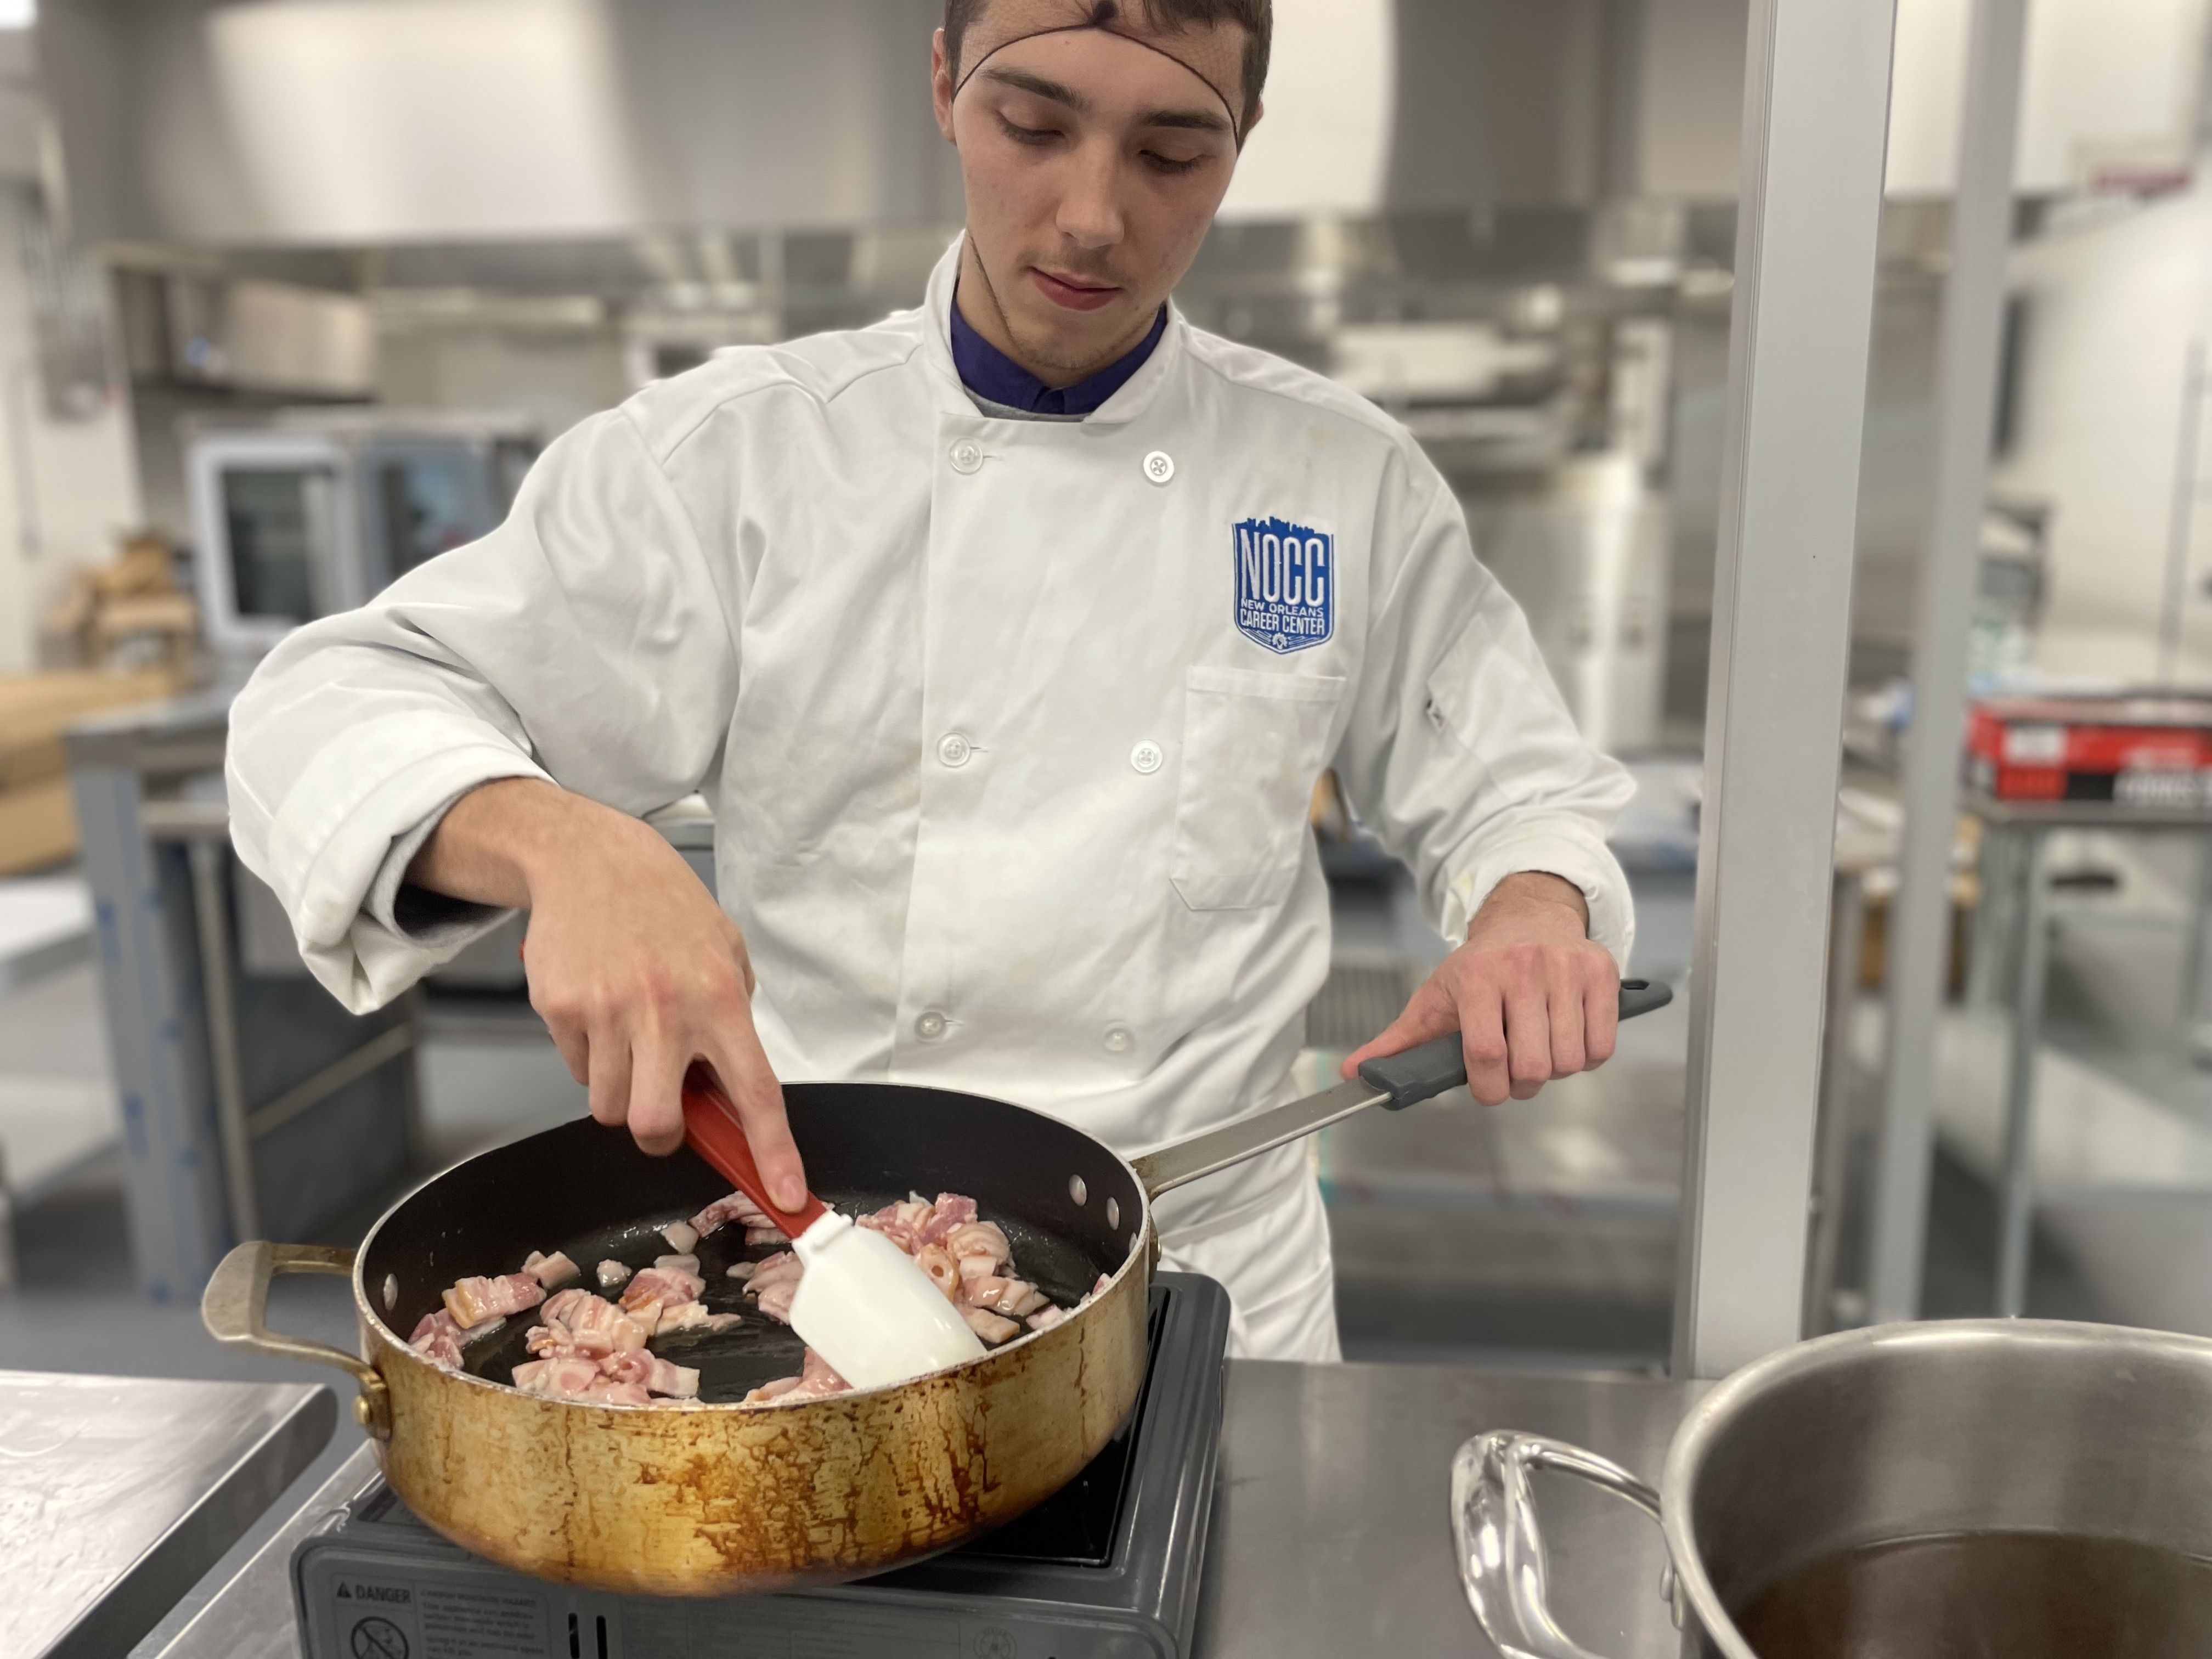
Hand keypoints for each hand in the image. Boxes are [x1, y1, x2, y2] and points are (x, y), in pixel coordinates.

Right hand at [409, 780, 806, 1206]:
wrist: (590, 859)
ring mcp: (608, 1012)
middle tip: (661, 1108)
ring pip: (609, 1107)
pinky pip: (575, 1071)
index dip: (774, 1152)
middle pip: (656, 1124)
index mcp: (720, 999)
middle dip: (659, 1134)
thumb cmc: (666, 909)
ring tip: (627, 1037)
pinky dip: (587, 1058)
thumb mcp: (724, 953)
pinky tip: (597, 1012)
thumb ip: (731, 1022)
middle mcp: (666, 1011)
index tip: (789, 1196)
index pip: (756, 1091)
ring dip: (620, 1091)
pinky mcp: (561, 1009)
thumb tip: (728, 1094)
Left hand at [1342, 872, 1617, 1106]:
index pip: (1487, 1054)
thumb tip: (1354, 1073)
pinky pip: (1602, 1047)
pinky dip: (1588, 1057)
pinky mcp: (1601, 973)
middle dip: (1522, 1084)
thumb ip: (1398, 1041)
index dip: (1489, 1089)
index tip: (1488, 1090)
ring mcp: (1566, 969)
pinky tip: (1567, 1039)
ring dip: (1555, 1071)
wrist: (1527, 915)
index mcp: (1478, 976)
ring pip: (1569, 1061)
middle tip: (1514, 1071)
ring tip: (1539, 1050)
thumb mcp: (1435, 997)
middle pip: (1532, 1066)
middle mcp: (1524, 968)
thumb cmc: (1479, 966)